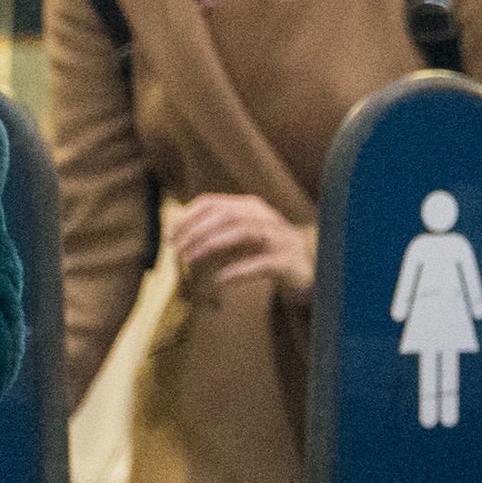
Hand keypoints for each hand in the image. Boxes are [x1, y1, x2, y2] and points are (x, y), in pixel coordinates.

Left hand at [170, 195, 312, 298]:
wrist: (310, 271)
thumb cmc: (268, 253)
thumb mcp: (241, 240)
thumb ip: (216, 233)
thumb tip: (179, 231)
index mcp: (252, 208)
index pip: (214, 202)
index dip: (189, 217)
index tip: (171, 235)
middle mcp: (266, 217)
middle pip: (225, 214)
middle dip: (196, 230)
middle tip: (176, 250)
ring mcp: (279, 238)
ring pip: (242, 232)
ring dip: (211, 245)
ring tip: (190, 260)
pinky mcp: (288, 262)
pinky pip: (261, 263)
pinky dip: (238, 270)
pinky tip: (220, 279)